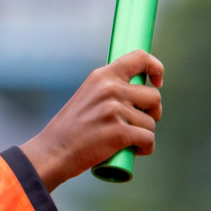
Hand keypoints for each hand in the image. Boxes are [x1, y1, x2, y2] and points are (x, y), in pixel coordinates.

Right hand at [19, 50, 163, 190]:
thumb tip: (139, 92)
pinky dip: (145, 148)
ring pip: (151, 123)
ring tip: (127, 141)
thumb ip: (110, 90)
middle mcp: (111, 89)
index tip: (157, 82)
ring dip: (145, 135)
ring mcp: (115, 111)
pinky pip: (149, 140)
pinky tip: (136, 151)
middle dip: (153, 112)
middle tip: (139, 123)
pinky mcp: (120, 133)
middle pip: (154, 96)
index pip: (140, 58)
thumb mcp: (88, 96)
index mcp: (102, 76)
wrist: (53, 151)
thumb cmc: (70, 129)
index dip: (156, 68)